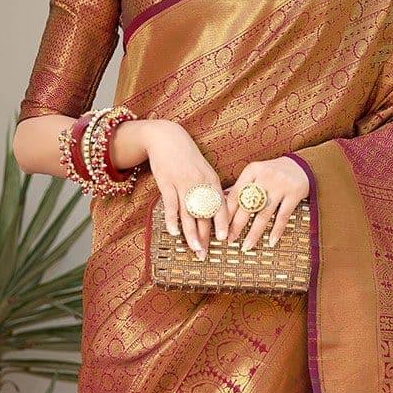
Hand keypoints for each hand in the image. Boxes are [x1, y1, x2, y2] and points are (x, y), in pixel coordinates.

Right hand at [144, 121, 229, 258]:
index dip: (222, 223)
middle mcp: (200, 183)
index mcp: (212, 181)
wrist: (167, 138)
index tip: (225, 239)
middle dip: (205, 236)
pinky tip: (174, 233)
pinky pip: (171, 204)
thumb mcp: (204, 171)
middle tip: (205, 254)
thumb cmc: (187, 158)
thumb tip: (215, 212)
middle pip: (204, 214)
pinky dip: (172, 220)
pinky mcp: (167, 182)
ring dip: (191, 234)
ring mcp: (183, 183)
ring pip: (188, 213)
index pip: (220, 205)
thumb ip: (210, 190)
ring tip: (194, 249)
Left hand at [222, 157, 309, 251]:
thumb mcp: (257, 173)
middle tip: (230, 240)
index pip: (235, 195)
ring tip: (246, 246)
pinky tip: (270, 242)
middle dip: (237, 226)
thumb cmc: (273, 172)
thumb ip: (242, 186)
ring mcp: (281, 185)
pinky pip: (283, 216)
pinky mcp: (294, 193)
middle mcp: (265, 176)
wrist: (301, 165)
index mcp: (252, 170)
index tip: (221, 228)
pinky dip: (276, 231)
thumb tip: (222, 200)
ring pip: (264, 214)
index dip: (227, 213)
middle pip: (247, 206)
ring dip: (254, 233)